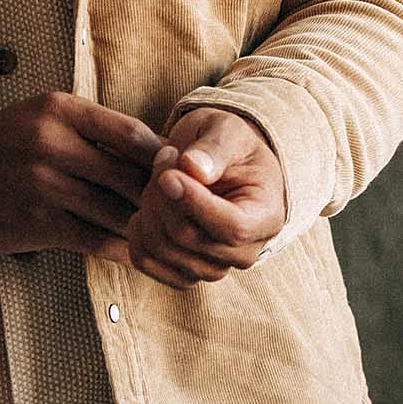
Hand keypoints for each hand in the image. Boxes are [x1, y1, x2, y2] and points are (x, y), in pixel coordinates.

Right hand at [0, 91, 168, 257]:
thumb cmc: (3, 146)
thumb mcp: (42, 117)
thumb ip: (91, 129)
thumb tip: (155, 151)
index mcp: (60, 110)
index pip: (132, 133)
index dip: (162, 157)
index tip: (178, 172)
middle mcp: (53, 143)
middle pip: (129, 174)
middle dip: (159, 196)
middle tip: (181, 209)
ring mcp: (44, 185)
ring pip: (116, 210)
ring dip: (144, 226)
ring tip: (165, 234)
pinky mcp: (38, 222)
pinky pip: (95, 239)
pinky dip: (121, 247)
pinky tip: (136, 251)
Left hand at [123, 110, 285, 288]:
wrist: (219, 167)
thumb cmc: (228, 147)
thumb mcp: (228, 131)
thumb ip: (214, 148)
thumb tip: (193, 167)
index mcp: (266, 218)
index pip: (232, 227)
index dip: (193, 203)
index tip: (168, 174)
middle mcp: (244, 253)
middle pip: (187, 236)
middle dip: (163, 192)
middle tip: (165, 157)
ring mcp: (213, 268)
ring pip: (162, 248)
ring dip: (149, 206)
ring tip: (160, 177)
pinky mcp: (183, 273)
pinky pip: (145, 260)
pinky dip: (136, 231)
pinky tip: (148, 206)